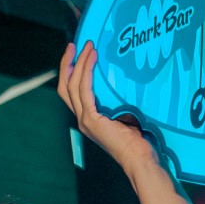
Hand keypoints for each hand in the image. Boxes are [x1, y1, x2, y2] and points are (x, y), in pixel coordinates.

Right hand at [57, 42, 159, 172]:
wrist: (139, 159)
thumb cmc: (138, 141)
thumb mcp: (124, 116)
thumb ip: (116, 103)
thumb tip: (122, 82)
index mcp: (88, 119)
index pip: (71, 92)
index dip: (71, 72)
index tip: (77, 53)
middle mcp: (82, 119)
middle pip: (65, 86)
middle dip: (68, 63)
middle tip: (75, 45)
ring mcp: (85, 120)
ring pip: (73, 85)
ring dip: (80, 63)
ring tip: (88, 47)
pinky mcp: (91, 119)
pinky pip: (84, 90)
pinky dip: (87, 72)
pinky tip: (93, 59)